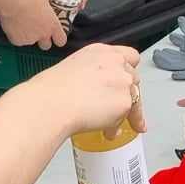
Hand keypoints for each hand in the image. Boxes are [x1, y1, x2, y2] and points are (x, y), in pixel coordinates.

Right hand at [2, 0, 68, 50]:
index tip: (56, 36)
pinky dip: (17, 36)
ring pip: (31, 42)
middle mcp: (43, 35)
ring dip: (29, 36)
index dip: (59, 39)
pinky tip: (15, 26)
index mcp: (52, 25)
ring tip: (24, 24)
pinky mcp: (18, 41)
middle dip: (43, 40)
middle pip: (46, 45)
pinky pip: (18, 41)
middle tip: (38, 31)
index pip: (61, 40)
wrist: (12, 3)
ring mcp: (30, 39)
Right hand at [27, 42, 143, 134]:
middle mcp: (115, 63)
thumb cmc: (51, 90)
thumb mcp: (71, 68)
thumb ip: (91, 73)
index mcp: (100, 52)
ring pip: (133, 98)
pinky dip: (116, 125)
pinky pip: (126, 116)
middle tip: (120, 109)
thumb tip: (94, 88)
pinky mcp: (125, 102)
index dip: (128, 70)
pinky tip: (106, 132)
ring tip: (111, 128)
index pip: (128, 55)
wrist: (51, 104)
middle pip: (133, 78)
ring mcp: (123, 81)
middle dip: (127, 94)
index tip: (127, 81)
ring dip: (124, 113)